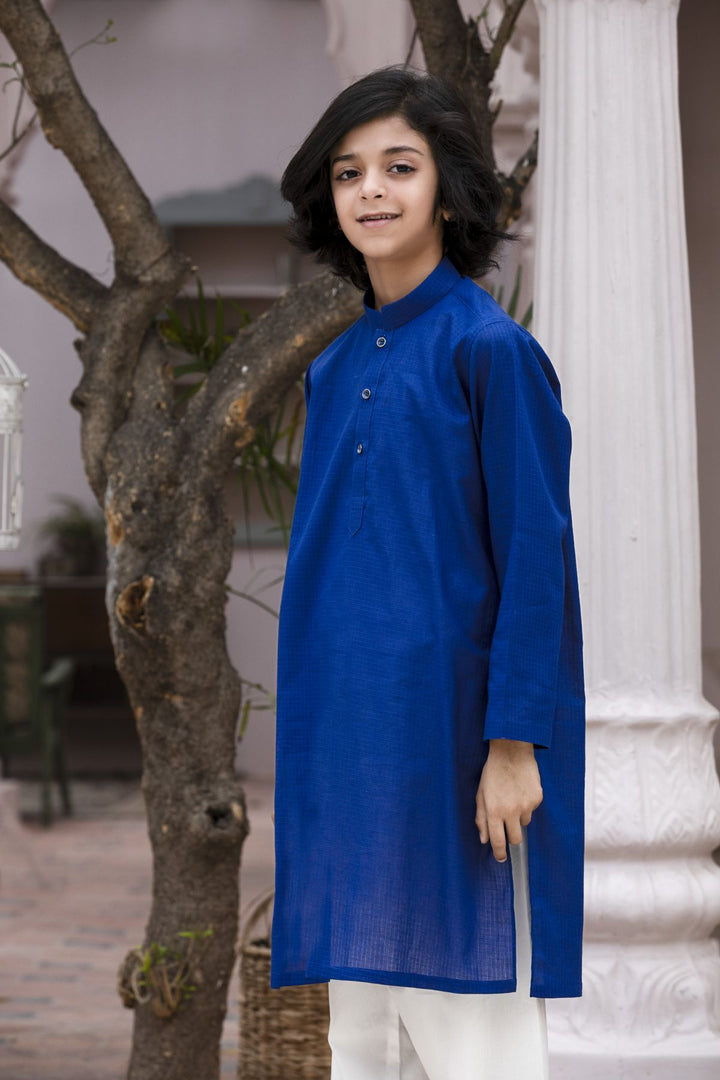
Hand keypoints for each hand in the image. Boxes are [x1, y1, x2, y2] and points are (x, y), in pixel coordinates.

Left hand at [475, 740, 542, 862]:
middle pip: (515, 839)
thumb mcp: (480, 794)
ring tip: (512, 797)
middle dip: (511, 837)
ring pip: (524, 823)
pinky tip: (521, 789)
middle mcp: (511, 811)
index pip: (498, 841)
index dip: (500, 853)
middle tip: (507, 825)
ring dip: (519, 817)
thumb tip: (484, 839)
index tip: (501, 858)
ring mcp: (526, 805)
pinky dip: (527, 804)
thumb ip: (481, 819)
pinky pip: (532, 810)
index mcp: (494, 811)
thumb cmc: (493, 772)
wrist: (512, 752)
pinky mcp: (537, 798)